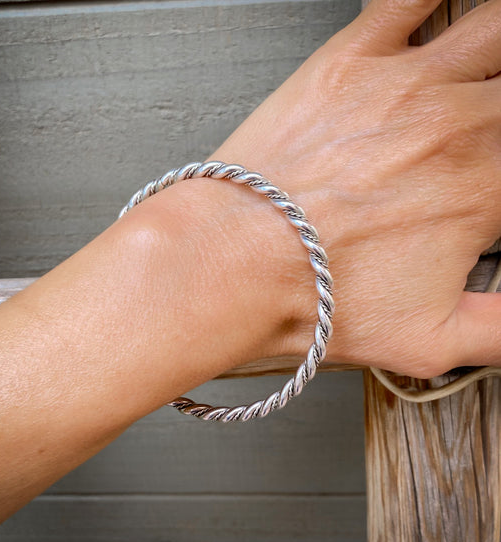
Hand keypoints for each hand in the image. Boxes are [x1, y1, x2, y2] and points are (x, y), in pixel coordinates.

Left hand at [209, 0, 500, 376]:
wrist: (233, 264)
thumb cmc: (315, 298)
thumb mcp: (429, 341)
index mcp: (485, 189)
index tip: (492, 181)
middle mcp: (456, 125)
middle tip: (486, 128)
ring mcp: (403, 84)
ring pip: (491, 31)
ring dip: (494, 49)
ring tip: (483, 71)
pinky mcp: (347, 62)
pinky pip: (406, 1)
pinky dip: (425, 3)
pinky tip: (430, 19)